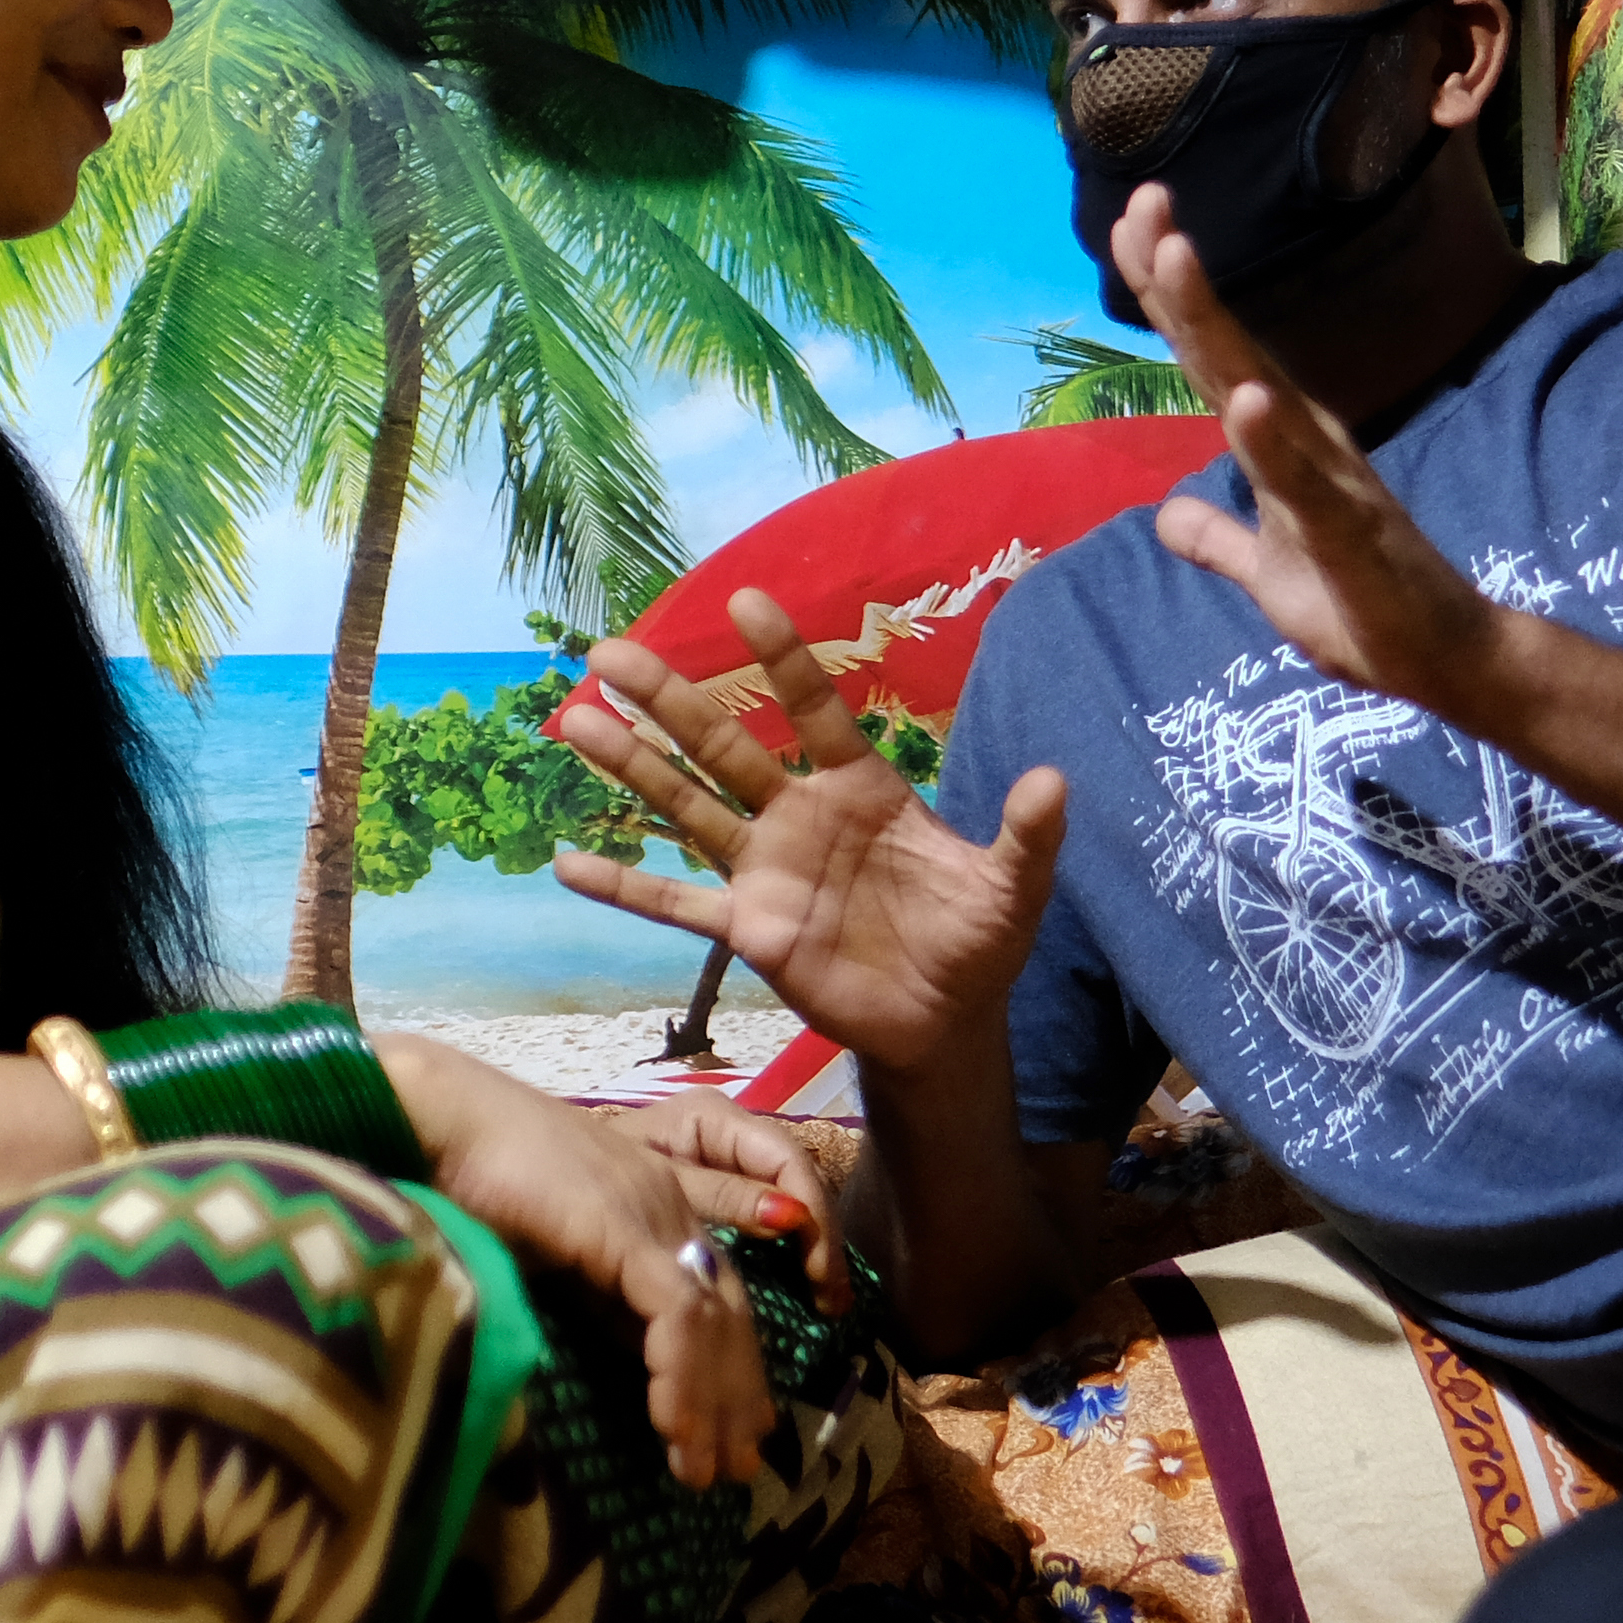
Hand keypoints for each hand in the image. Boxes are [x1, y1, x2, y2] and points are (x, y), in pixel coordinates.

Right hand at [381, 1039, 789, 1488]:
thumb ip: (595, 1299)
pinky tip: (674, 1428)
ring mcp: (655, 1213)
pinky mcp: (627, 1226)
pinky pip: (675, 1313)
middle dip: (737, 1397)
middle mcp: (670, 1209)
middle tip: (739, 1468)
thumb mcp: (554, 1258)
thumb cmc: (477, 1183)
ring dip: (712, 1402)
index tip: (730, 1434)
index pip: (715, 1301)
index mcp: (654, 1214)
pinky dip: (680, 1376)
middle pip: (730, 1314)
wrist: (446, 1119)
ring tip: (704, 1470)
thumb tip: (622, 1360)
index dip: (729, 1370)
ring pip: (713, 1320)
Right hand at [550, 589, 1064, 1099]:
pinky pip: (676, 904)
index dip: (782, 658)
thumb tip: (1054, 780)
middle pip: (725, 746)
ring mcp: (767, 871)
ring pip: (687, 807)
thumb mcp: (1014, 887)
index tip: (744, 601)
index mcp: (863, 788)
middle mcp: (801, 817)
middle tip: (609, 649)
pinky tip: (568, 862)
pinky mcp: (750, 930)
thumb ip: (1029, 834)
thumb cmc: (978, 940)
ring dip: (632, 767)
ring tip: (576, 721)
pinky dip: (623, 885)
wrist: (948, 1022)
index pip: (815, 710)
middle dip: (669, 698)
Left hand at [1112, 180, 1509, 714]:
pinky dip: (1270, 440)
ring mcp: (1328, 478)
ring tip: (1175, 256)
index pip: (1210, 359)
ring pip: (1256, 388)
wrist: (1444, 661)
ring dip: (1214, 324)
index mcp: (1279, 444)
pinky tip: (1245, 399)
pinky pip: (1302, 481)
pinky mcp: (1349, 531)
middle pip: (1224, 349)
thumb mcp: (1266, 577)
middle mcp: (1302, 439)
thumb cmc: (1360, 611)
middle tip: (1142, 200)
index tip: (1129, 226)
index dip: (1168, 295)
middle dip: (1178, 278)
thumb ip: (1218, 541)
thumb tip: (1167, 514)